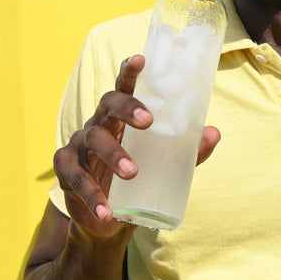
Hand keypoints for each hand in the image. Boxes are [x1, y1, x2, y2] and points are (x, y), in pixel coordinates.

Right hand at [52, 55, 220, 239]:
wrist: (107, 220)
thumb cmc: (138, 179)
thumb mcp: (164, 165)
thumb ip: (188, 151)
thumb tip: (214, 133)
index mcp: (121, 117)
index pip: (124, 86)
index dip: (130, 71)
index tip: (141, 59)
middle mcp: (98, 124)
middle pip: (108, 104)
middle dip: (127, 108)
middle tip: (147, 121)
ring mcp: (79, 145)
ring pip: (93, 140)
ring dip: (113, 155)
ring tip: (132, 173)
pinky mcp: (66, 171)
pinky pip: (75, 178)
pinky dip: (92, 195)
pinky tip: (106, 210)